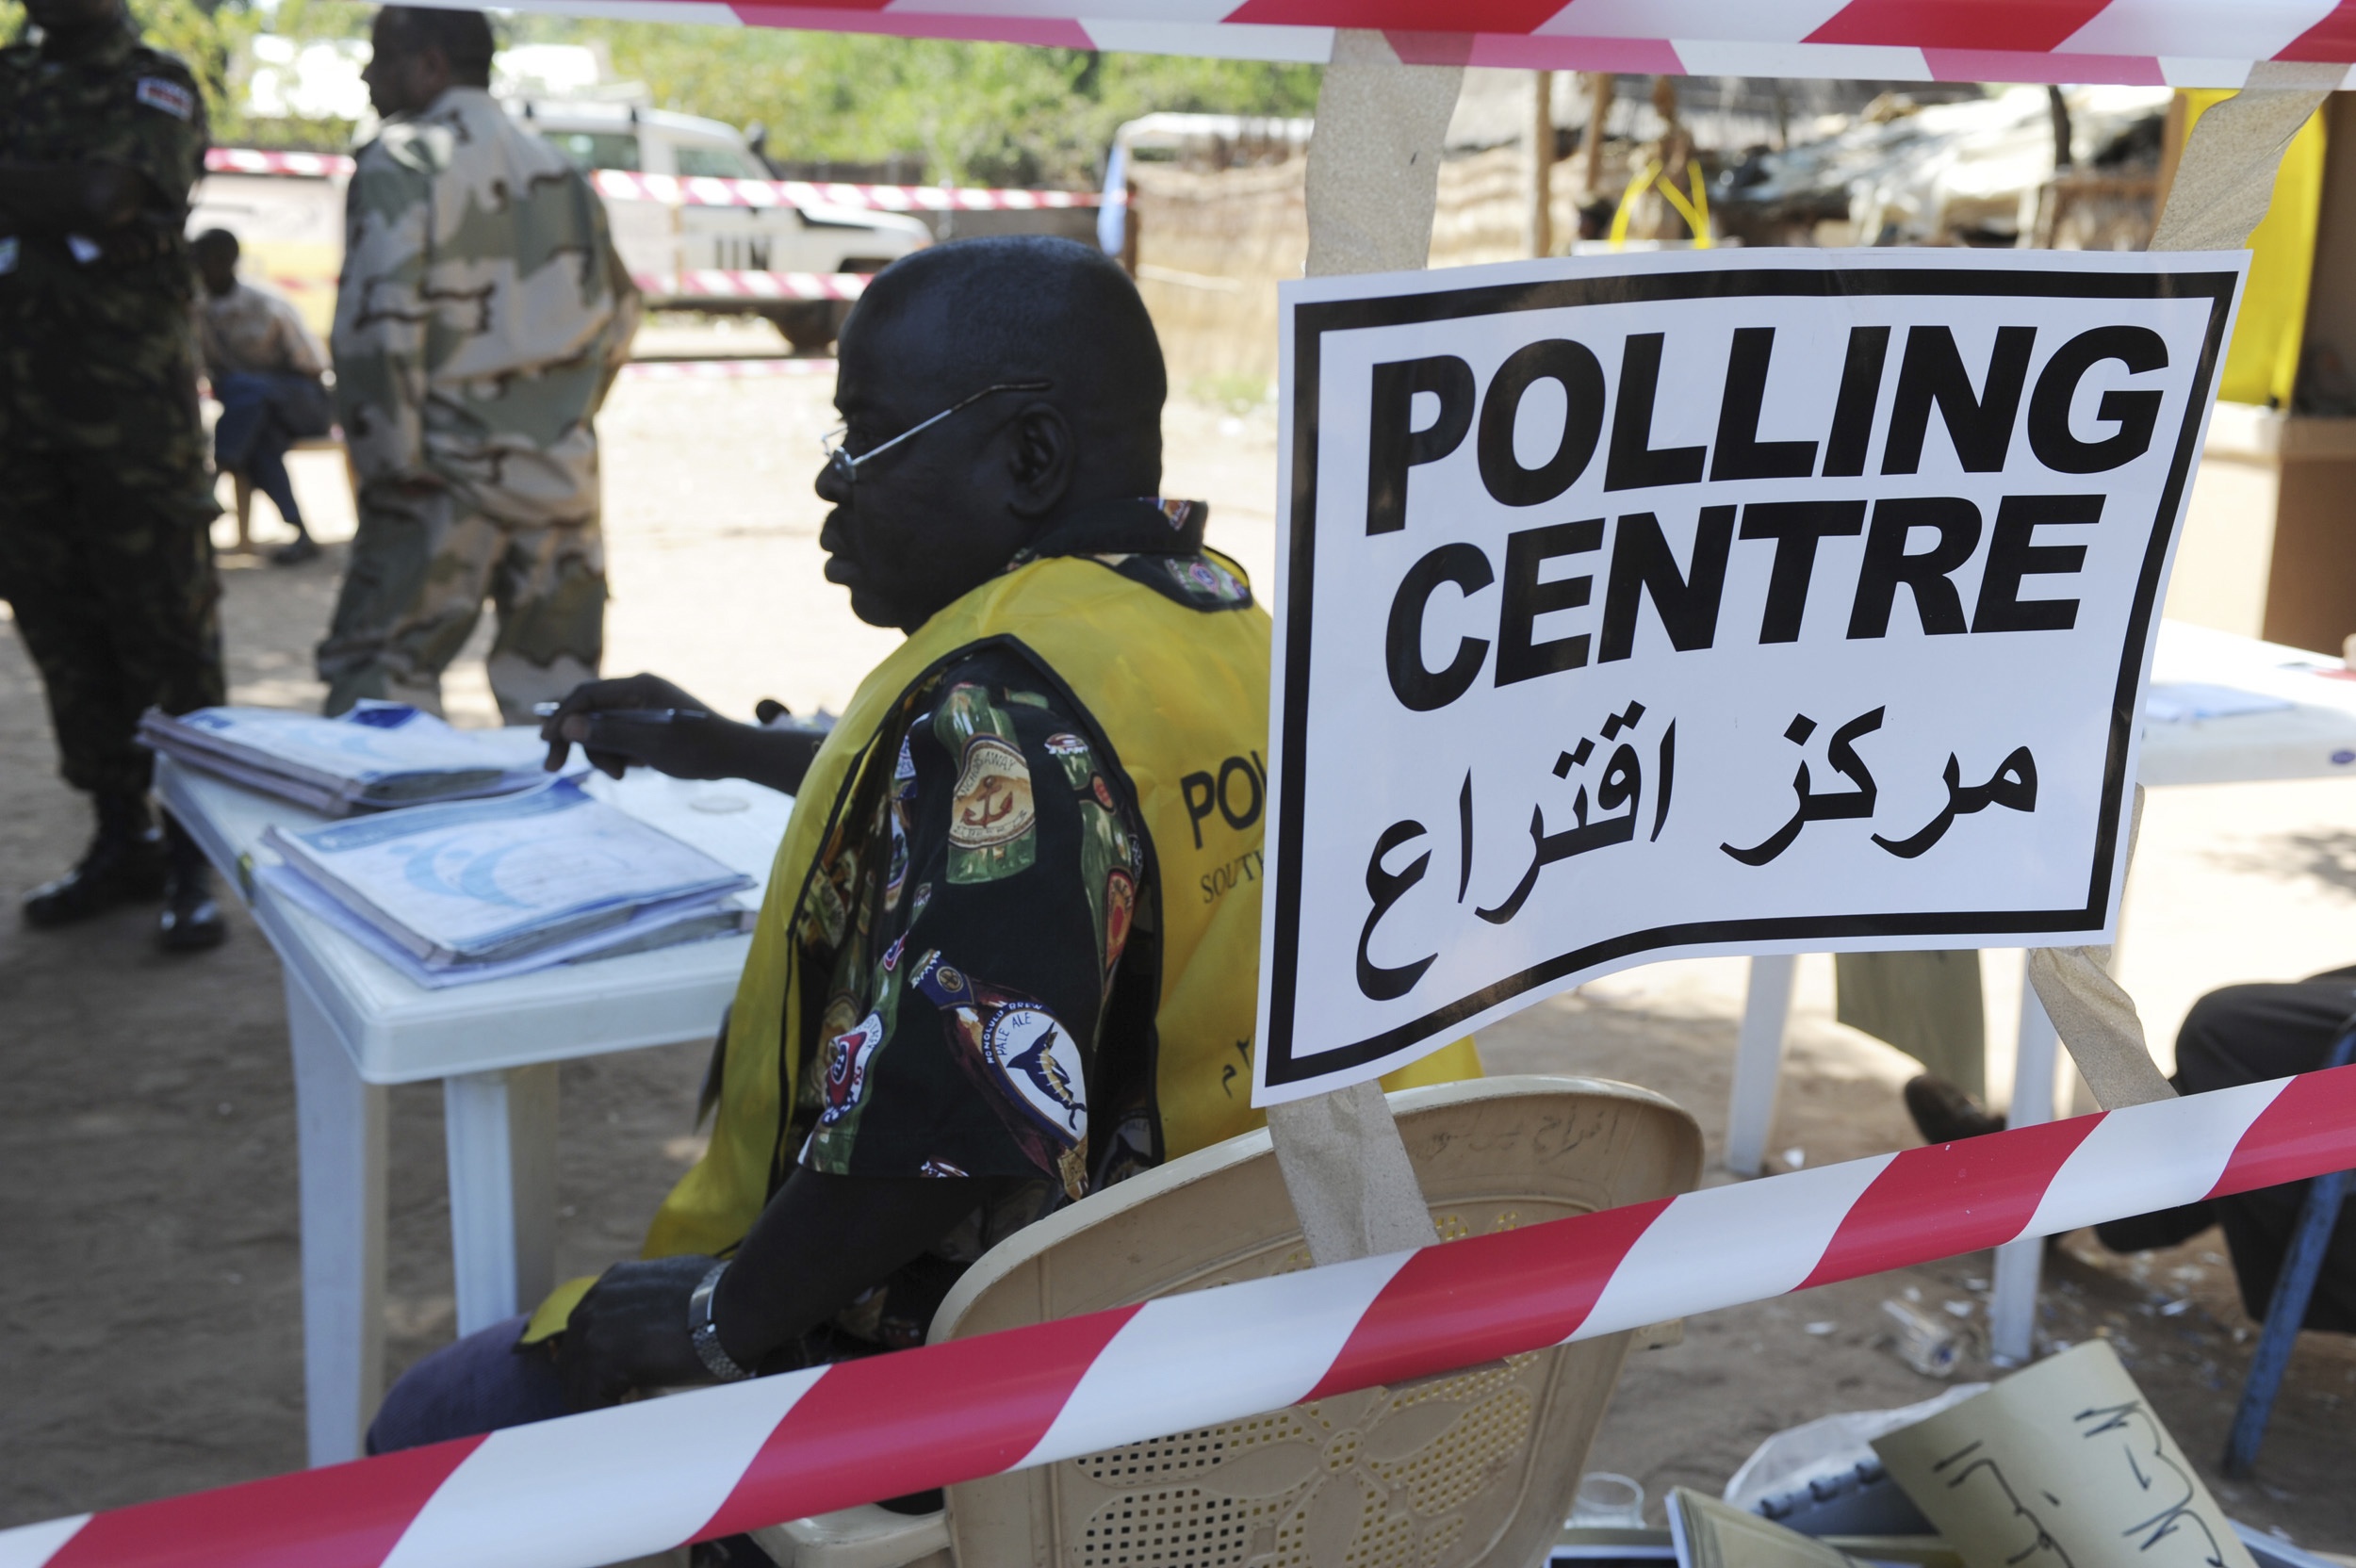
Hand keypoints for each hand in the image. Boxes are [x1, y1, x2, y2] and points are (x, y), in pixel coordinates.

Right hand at [539, 672, 730, 780]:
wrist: (735, 755)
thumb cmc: (699, 750)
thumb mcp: (651, 746)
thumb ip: (609, 735)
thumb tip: (567, 727)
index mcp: (638, 686)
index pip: (586, 695)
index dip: (561, 717)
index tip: (546, 742)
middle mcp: (637, 690)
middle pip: (589, 712)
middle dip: (576, 740)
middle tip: (555, 768)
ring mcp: (642, 705)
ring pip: (602, 728)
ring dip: (602, 752)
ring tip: (622, 774)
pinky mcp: (648, 721)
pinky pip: (619, 735)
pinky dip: (618, 753)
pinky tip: (636, 767)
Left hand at [556, 1254, 720, 1410]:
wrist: (735, 1306)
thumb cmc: (722, 1296)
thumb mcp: (678, 1283)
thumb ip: (657, 1299)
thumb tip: (671, 1318)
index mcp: (613, 1282)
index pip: (589, 1328)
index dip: (601, 1356)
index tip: (615, 1378)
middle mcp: (596, 1302)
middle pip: (573, 1354)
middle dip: (591, 1380)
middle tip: (614, 1403)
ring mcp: (594, 1331)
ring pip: (577, 1381)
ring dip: (596, 1401)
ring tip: (617, 1421)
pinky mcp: (602, 1361)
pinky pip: (588, 1401)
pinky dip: (602, 1417)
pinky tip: (621, 1427)